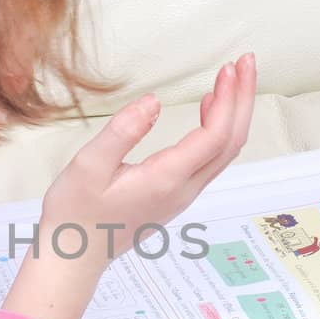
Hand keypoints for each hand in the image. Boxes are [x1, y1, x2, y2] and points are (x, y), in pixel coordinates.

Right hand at [0, 54, 257, 318]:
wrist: (73, 256)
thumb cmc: (75, 212)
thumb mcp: (88, 166)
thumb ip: (122, 132)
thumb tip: (153, 102)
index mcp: (166, 180)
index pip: (214, 136)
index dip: (227, 100)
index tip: (228, 68)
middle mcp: (183, 190)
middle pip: (230, 142)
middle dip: (242, 100)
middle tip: (245, 63)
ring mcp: (182, 195)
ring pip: (224, 152)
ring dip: (233, 114)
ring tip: (232, 79)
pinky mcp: (175, 196)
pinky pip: (210, 160)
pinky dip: (218, 129)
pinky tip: (209, 109)